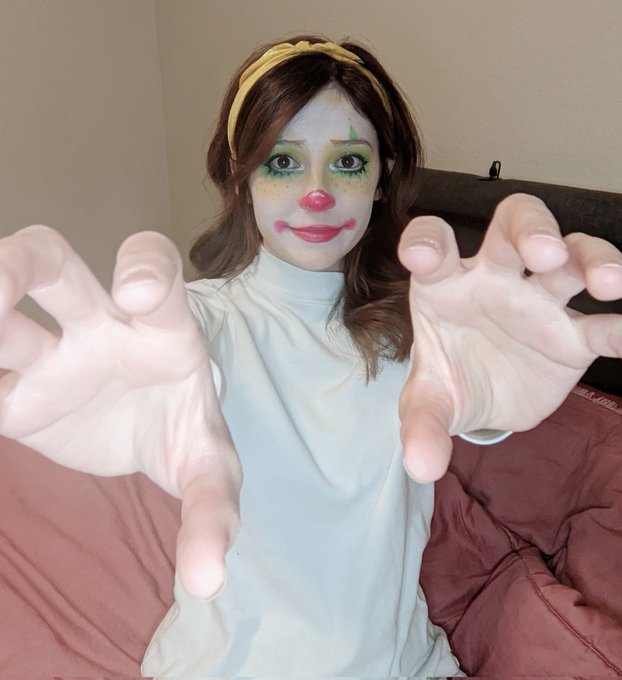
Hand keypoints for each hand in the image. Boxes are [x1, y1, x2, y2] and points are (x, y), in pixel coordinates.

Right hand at [0, 225, 241, 597]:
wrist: (150, 431)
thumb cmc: (184, 429)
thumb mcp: (210, 469)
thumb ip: (213, 513)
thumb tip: (207, 579)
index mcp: (160, 331)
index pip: (157, 272)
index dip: (145, 266)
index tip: (131, 296)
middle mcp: (96, 329)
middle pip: (51, 264)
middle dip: (16, 265)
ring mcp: (46, 357)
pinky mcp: (12, 396)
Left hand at [397, 194, 621, 481]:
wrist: (488, 401)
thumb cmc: (451, 379)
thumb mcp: (429, 402)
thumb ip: (421, 424)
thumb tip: (419, 465)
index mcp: (446, 284)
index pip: (433, 242)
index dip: (427, 239)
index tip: (420, 256)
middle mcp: (496, 278)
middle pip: (516, 225)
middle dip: (532, 229)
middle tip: (545, 253)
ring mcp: (541, 302)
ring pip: (575, 257)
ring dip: (596, 261)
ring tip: (609, 285)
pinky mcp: (575, 336)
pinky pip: (606, 326)